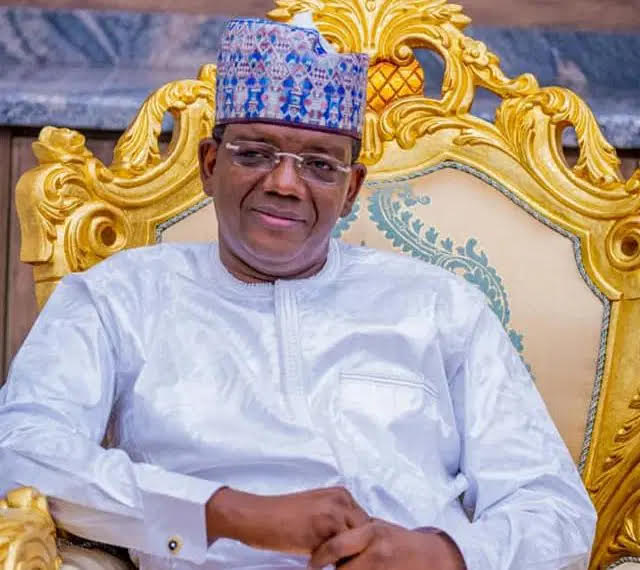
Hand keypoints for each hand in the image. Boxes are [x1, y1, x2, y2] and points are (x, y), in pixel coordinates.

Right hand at [205, 486, 369, 555]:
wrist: (258, 516)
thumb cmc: (282, 517)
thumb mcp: (316, 510)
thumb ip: (337, 519)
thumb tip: (355, 542)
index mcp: (341, 494)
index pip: (366, 523)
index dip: (359, 542)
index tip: (351, 555)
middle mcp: (342, 499)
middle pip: (366, 533)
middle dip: (357, 550)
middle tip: (342, 563)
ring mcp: (335, 512)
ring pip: (356, 545)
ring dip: (346, 558)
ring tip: (329, 564)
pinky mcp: (325, 527)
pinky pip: (340, 553)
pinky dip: (332, 563)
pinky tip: (315, 563)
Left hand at [308, 519, 465, 569]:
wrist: (429, 557)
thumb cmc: (399, 540)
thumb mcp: (379, 528)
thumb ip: (357, 531)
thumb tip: (329, 533)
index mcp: (371, 532)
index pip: (336, 546)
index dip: (319, 557)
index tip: (311, 563)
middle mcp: (376, 551)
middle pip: (340, 569)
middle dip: (331, 569)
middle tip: (321, 568)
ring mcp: (382, 569)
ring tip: (342, 568)